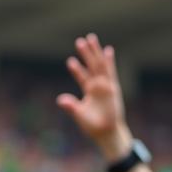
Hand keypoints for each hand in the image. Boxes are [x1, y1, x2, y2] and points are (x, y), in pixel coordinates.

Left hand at [56, 34, 131, 159]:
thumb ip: (70, 106)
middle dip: (86, 54)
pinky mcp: (113, 88)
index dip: (76, 69)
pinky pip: (111, 72)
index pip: (81, 77)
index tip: (70, 60)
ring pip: (99, 65)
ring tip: (91, 39)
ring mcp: (105, 86)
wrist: (106, 132)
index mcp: (89, 92)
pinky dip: (109, 61)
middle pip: (91, 66)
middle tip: (80, 40)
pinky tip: (108, 50)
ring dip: (95, 53)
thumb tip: (59, 99)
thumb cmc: (93, 125)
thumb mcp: (79, 114)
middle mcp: (97, 86)